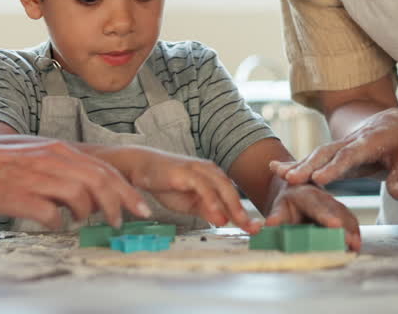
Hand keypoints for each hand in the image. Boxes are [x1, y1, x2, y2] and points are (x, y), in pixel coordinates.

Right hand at [0, 138, 150, 229]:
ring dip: (87, 213)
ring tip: (81, 220)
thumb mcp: (34, 154)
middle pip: (99, 180)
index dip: (125, 189)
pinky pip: (50, 214)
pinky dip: (57, 222)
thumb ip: (60, 166)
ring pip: (80, 196)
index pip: (102, 168)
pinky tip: (51, 223)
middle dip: (118, 203)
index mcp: (57, 149)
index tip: (139, 206)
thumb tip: (84, 189)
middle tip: (121, 221)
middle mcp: (51, 159)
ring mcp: (35, 176)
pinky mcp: (19, 196)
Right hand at [124, 148, 256, 232]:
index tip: (255, 229)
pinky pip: (204, 186)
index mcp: (212, 178)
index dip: (243, 213)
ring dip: (232, 206)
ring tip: (241, 223)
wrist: (142, 168)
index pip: (231, 197)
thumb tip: (224, 221)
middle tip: (254, 229)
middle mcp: (209, 171)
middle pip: (232, 192)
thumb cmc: (165, 184)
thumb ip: (206, 210)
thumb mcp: (189, 203)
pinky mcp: (187, 171)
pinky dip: (212, 200)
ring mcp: (199, 169)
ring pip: (222, 187)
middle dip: (243, 211)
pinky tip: (217, 214)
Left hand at [263, 184, 362, 250]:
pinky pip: (351, 221)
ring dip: (352, 231)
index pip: (317, 206)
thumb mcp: (278, 209)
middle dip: (345, 226)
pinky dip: (355, 232)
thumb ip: (275, 218)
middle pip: (337, 212)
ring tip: (355, 247)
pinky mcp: (342, 212)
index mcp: (306, 195)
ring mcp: (335, 204)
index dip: (326, 216)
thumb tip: (266, 225)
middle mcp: (324, 197)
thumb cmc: (286, 205)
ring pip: (346, 216)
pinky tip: (357, 245)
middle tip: (351, 242)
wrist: (295, 193)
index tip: (334, 225)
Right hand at [269, 107, 397, 200]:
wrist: (393, 122)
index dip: (334, 167)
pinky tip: (277, 170)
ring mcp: (339, 146)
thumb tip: (394, 193)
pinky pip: (314, 159)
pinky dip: (296, 164)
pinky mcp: (333, 153)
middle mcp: (349, 142)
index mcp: (369, 142)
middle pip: (325, 153)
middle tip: (290, 179)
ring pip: (316, 154)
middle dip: (307, 166)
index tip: (319, 179)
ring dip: (298, 164)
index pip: (349, 155)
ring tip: (279, 174)